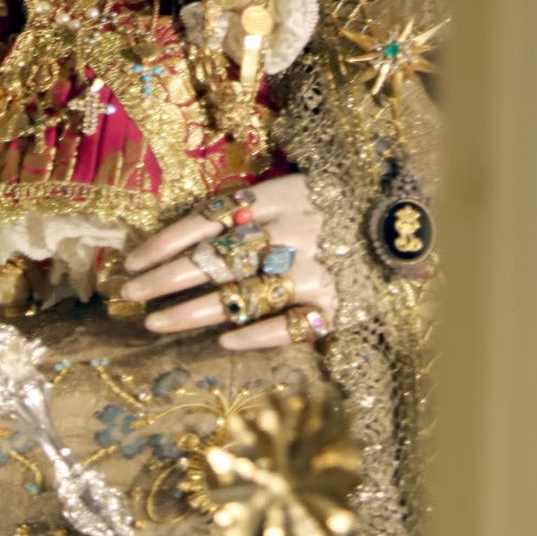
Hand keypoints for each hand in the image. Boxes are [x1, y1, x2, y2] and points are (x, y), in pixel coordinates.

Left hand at [116, 173, 335, 352]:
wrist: (407, 229)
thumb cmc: (336, 210)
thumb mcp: (294, 193)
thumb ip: (249, 209)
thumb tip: (184, 235)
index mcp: (279, 196)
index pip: (208, 219)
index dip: (166, 240)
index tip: (130, 261)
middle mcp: (292, 231)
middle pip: (216, 258)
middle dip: (166, 278)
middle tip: (129, 295)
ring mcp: (315, 269)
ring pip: (242, 294)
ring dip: (193, 310)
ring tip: (156, 322)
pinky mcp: (336, 305)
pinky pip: (287, 326)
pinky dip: (254, 334)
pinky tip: (222, 342)